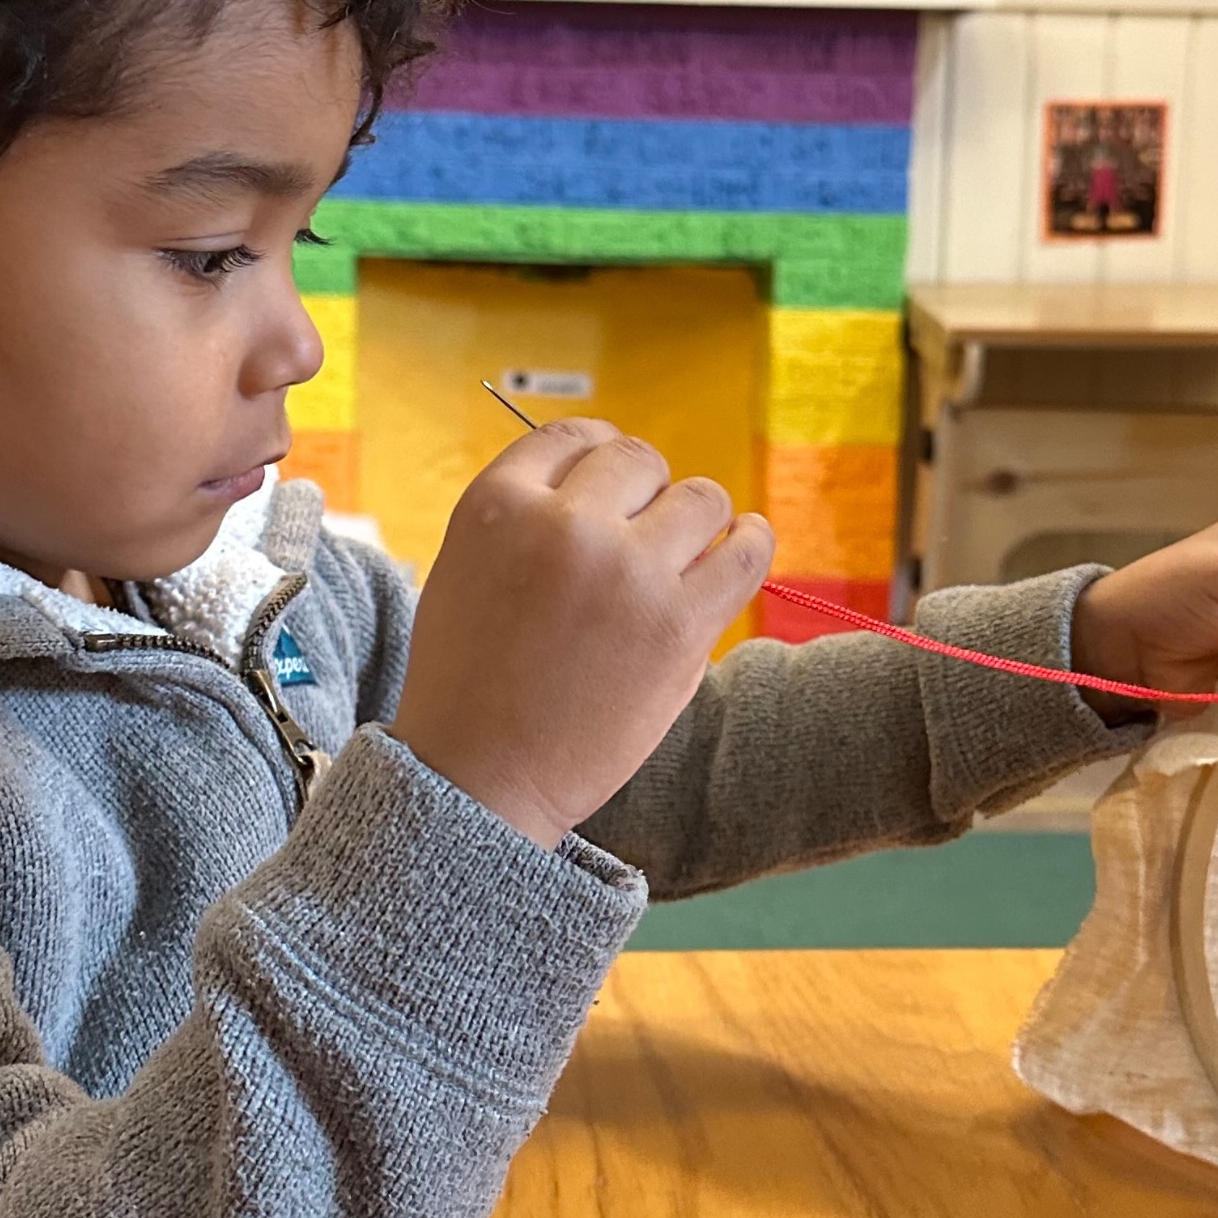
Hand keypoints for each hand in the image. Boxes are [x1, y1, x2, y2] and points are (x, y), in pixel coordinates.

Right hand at [390, 419, 773, 847]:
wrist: (480, 781)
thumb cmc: (469, 684)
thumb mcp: (465, 569)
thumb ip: (527, 518)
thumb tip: (612, 481)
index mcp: (498, 505)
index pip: (571, 436)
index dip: (598, 456)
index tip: (613, 483)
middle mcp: (563, 525)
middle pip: (638, 461)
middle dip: (644, 491)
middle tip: (640, 536)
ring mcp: (626, 572)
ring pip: (699, 498)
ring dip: (696, 520)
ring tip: (686, 552)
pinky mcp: (679, 625)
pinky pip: (746, 552)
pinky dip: (752, 540)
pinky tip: (746, 542)